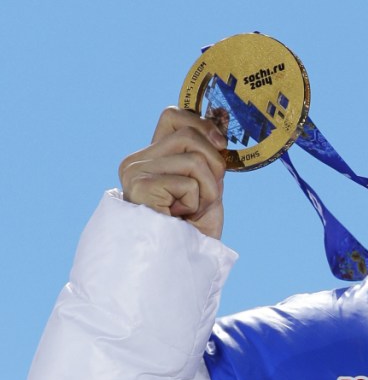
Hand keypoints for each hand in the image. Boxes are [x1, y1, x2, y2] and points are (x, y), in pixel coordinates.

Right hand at [118, 107, 227, 238]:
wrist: (179, 263)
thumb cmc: (193, 230)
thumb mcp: (206, 185)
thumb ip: (207, 156)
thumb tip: (221, 121)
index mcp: (150, 158)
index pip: (173, 115)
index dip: (202, 124)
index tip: (221, 144)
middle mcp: (135, 161)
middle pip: (189, 134)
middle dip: (213, 165)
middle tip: (206, 195)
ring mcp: (134, 173)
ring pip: (194, 158)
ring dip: (207, 189)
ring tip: (192, 209)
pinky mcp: (140, 186)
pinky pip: (189, 182)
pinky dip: (197, 202)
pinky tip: (182, 218)